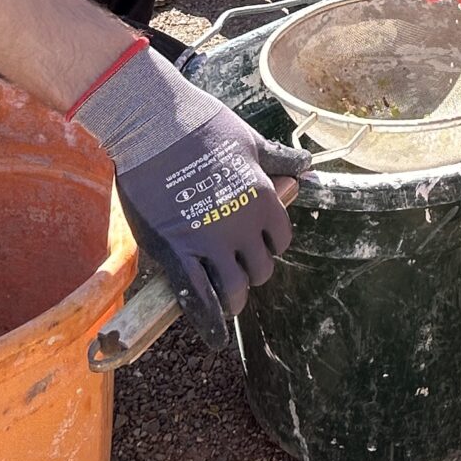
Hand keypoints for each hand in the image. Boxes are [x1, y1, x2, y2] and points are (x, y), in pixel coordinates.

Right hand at [74, 48, 306, 347]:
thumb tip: (307, 165)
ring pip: (234, 290)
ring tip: (227, 301)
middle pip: (260, 270)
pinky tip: (216, 337)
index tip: (255, 246)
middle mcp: (242, 227)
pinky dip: (209, 322)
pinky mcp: (176, 252)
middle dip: (250, 273)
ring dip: (233, 299)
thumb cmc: (203, 125)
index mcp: (264, 201)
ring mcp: (210, 243)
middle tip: (235, 270)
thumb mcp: (250, 141)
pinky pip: (197, 298)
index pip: (279, 242)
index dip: (267, 246)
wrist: (154, 122)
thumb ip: (278, 160)